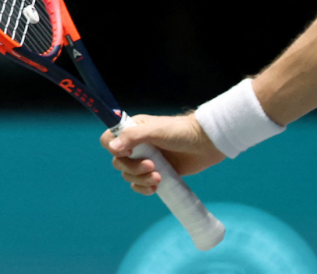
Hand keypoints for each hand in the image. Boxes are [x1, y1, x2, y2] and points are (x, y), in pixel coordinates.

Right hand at [100, 113, 225, 194]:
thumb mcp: (157, 131)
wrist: (207, 144)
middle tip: (152, 166)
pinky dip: (143, 188)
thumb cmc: (182, 132)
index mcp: (134, 129)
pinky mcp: (156, 172)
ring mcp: (146, 159)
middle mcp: (137, 144)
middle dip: (133, 168)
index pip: (109, 139)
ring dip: (141, 179)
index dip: (114, 148)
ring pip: (129, 175)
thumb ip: (133, 137)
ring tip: (159, 177)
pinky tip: (155, 188)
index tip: (129, 152)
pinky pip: (139, 185)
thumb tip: (112, 147)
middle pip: (118, 161)